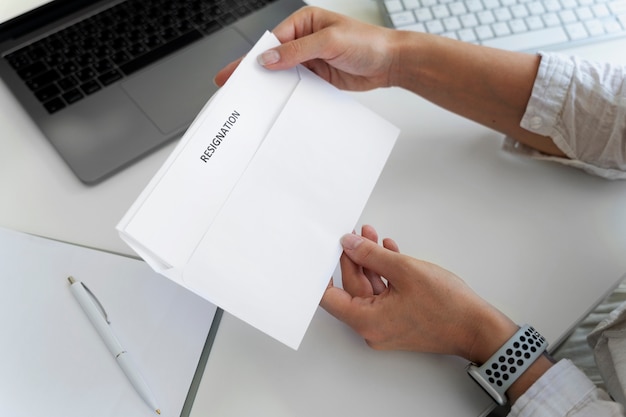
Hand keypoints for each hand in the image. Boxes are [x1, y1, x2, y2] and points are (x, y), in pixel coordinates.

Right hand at [214, 6, 397, 90]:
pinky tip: (277, 102)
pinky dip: (287, 94)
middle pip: (273, 58)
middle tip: (236, 87)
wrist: (390, 63)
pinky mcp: (317, 76)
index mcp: (304, 22)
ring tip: (253, 100)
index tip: (239, 71)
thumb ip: (297, 51)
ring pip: (283, 74)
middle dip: (256, 72)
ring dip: (271, 86)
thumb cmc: (368, 42)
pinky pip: (297, 86)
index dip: (254, 56)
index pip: (272, 41)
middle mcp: (304, 40)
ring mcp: (310, 60)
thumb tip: (269, 57)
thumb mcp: (329, 41)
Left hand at [322, 225, 517, 363]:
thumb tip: (349, 244)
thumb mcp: (405, 270)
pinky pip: (384, 294)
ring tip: (373, 236)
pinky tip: (389, 252)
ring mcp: (386, 326)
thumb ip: (371, 255)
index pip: (330, 299)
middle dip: (354, 257)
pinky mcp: (399, 320)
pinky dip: (385, 274)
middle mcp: (372, 328)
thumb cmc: (447, 307)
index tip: (323, 254)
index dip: (323, 273)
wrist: (477, 327)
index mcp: (366, 321)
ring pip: (369, 289)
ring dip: (371, 262)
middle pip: (351, 289)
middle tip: (355, 235)